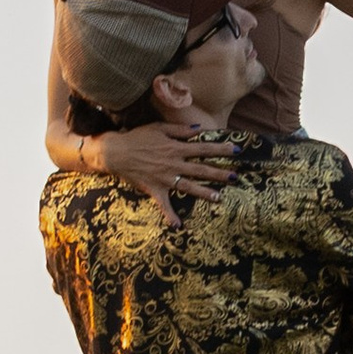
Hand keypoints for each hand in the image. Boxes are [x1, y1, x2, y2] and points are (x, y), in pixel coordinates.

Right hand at [93, 113, 238, 206]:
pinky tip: (178, 225)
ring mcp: (166, 178)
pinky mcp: (155, 190)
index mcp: (176, 148)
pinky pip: (164, 204)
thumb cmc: (137, 137)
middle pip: (201, 169)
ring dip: (205, 193)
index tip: (236, 150)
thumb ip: (179, 129)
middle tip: (235, 177)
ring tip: (219, 198)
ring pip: (189, 187)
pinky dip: (170, 215)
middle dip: (219, 173)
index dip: (220, 149)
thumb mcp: (159, 128)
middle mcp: (174, 164)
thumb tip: (198, 130)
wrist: (116, 152)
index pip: (203, 148)